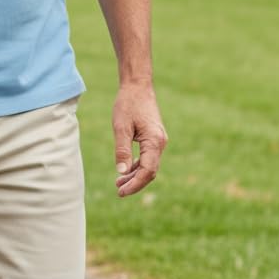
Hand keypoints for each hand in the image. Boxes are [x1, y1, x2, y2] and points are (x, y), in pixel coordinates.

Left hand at [113, 82, 166, 197]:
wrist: (137, 86)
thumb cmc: (128, 104)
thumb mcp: (121, 127)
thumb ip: (122, 150)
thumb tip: (121, 172)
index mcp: (154, 141)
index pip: (147, 171)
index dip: (135, 184)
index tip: (121, 192)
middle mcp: (160, 143)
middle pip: (150, 171)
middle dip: (135, 183)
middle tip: (118, 191)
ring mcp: (159, 141)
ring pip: (149, 165)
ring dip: (135, 176)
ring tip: (119, 183)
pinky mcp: (154, 138)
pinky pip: (148, 157)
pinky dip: (138, 166)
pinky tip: (126, 170)